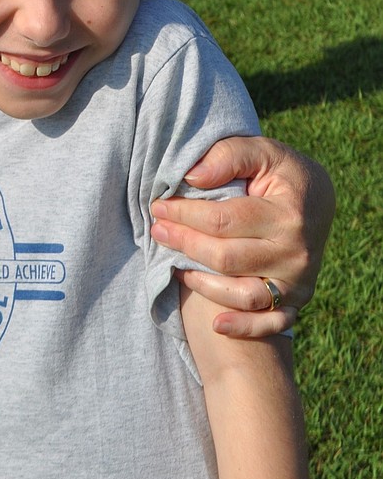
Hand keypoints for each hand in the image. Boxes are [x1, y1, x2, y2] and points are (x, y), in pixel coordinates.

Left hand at [150, 135, 334, 337]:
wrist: (319, 202)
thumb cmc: (282, 174)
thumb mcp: (264, 151)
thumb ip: (229, 156)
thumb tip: (192, 178)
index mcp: (288, 214)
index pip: (224, 220)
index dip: (185, 214)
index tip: (159, 206)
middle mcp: (297, 253)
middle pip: (227, 258)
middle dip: (184, 244)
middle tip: (157, 229)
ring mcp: (299, 281)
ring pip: (243, 295)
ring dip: (202, 283)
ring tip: (174, 265)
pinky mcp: (297, 301)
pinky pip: (271, 324)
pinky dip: (244, 327)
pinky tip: (215, 324)